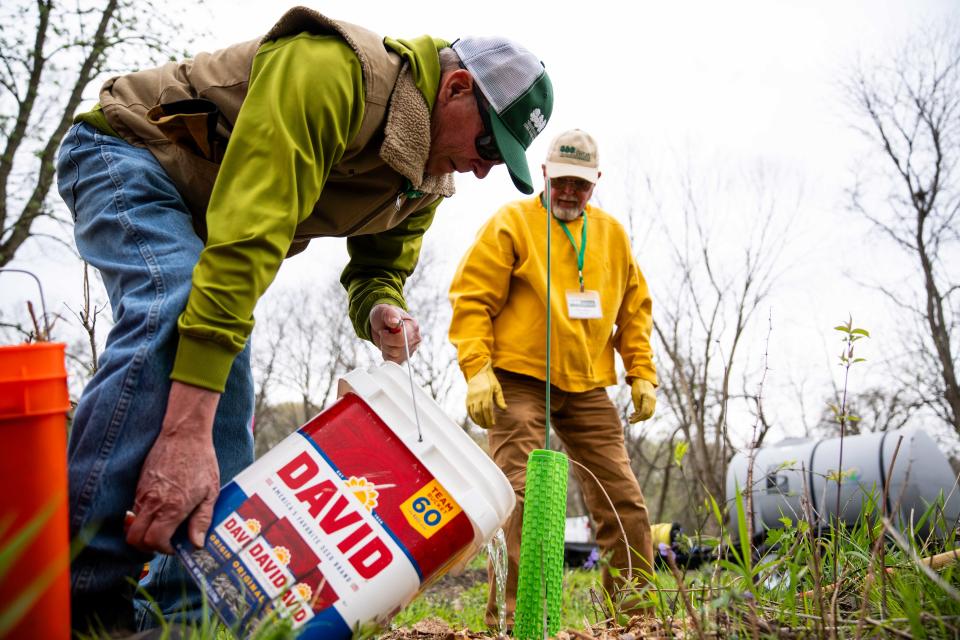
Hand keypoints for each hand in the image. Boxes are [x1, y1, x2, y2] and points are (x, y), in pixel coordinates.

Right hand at [126, 381, 221, 553]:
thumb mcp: (210, 492)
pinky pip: (135, 508)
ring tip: (164, 525)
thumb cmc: (202, 461)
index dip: (163, 550)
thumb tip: (196, 544)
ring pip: (133, 524)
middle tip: (164, 541)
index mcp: (172, 507)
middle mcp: (153, 503)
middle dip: (147, 546)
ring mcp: (142, 493)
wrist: (184, 434)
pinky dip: (144, 516)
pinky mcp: (139, 484)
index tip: (175, 546)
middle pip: (134, 539)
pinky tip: (161, 508)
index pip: (154, 542)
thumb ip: (202, 520)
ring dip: (145, 530)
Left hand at [370, 303, 419, 363]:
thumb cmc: (384, 316)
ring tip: (386, 339)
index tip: (384, 330)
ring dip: (386, 348)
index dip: (388, 337)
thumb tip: (394, 322)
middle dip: (386, 342)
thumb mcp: (385, 310)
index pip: (402, 338)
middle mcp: (415, 339)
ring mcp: (411, 349)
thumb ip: (390, 314)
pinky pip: (394, 362)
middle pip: (398, 349)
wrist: (382, 323)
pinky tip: (387, 346)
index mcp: (413, 326)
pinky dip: (387, 355)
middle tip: (384, 333)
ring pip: (395, 356)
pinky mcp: (405, 357)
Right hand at [466, 361, 506, 427]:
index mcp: (486, 392)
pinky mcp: (467, 398)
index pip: (487, 408)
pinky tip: (477, 421)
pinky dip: (472, 417)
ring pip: (473, 412)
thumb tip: (504, 409)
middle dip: (484, 421)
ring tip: (483, 426)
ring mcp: (471, 397)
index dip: (489, 418)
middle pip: (479, 412)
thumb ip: (500, 399)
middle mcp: (477, 395)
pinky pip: (468, 410)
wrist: (478, 372)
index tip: (493, 424)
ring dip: (478, 421)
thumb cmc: (490, 380)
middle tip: (488, 427)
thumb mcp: (497, 387)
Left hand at [628, 378, 655, 422]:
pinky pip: (649, 410)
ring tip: (632, 417)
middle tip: (630, 420)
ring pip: (649, 414)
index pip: (644, 412)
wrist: (644, 379)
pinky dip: (643, 414)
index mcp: (648, 398)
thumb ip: (637, 405)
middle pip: (647, 414)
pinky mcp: (653, 402)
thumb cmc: (638, 386)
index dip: (638, 418)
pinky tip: (635, 414)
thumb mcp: (635, 395)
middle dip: (639, 419)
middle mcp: (653, 401)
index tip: (631, 421)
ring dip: (641, 417)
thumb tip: (637, 414)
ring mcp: (654, 402)